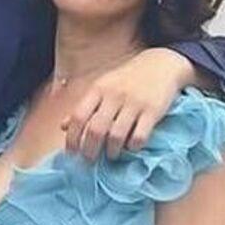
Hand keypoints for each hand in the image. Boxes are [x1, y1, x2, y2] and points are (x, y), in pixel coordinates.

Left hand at [61, 48, 197, 160]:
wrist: (161, 64)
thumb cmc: (127, 79)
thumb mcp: (103, 86)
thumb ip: (84, 106)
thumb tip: (63, 126)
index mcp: (98, 89)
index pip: (79, 116)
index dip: (72, 138)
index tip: (71, 153)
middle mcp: (114, 95)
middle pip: (96, 130)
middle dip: (90, 150)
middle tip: (90, 160)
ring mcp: (134, 103)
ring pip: (116, 136)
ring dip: (111, 152)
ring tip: (111, 155)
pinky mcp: (153, 111)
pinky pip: (139, 136)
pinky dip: (133, 147)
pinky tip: (131, 147)